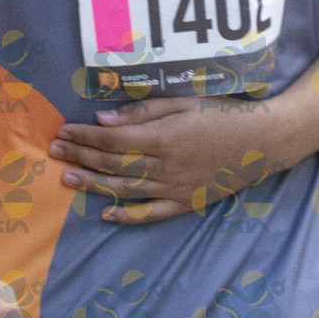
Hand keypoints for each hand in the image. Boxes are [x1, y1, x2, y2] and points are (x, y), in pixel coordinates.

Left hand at [51, 95, 276, 222]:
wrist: (264, 141)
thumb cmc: (224, 113)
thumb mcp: (185, 102)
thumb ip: (143, 112)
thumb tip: (103, 119)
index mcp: (163, 137)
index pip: (111, 138)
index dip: (83, 135)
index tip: (63, 131)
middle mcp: (164, 166)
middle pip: (112, 162)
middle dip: (80, 156)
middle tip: (54, 151)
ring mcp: (174, 188)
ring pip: (124, 189)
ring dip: (93, 184)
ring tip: (67, 178)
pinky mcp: (186, 203)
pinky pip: (150, 214)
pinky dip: (127, 215)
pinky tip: (105, 213)